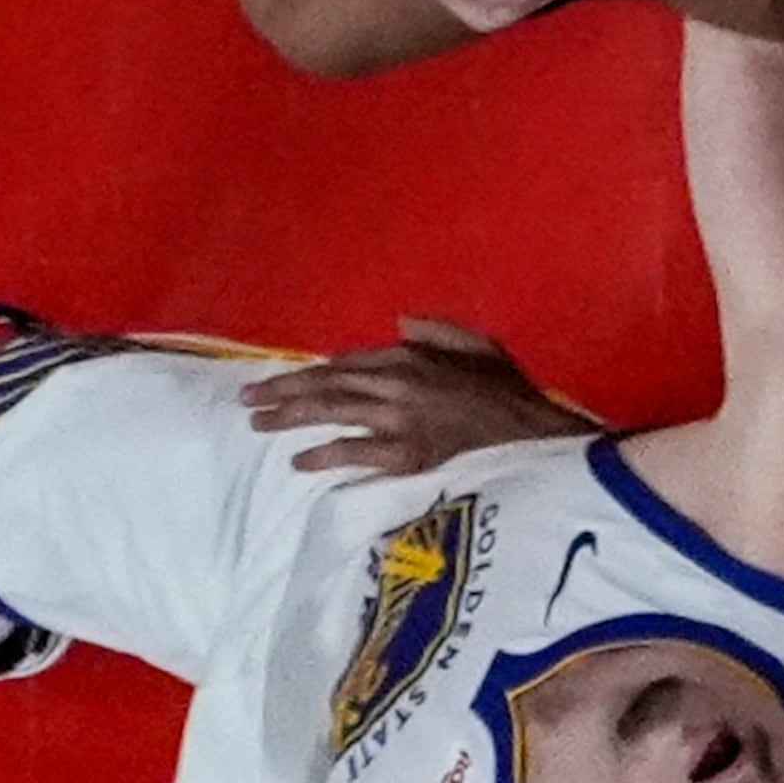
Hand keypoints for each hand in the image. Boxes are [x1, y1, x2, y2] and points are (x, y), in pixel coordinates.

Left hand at [241, 316, 602, 476]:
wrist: (536, 436)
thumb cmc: (512, 394)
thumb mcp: (481, 346)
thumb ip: (440, 330)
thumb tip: (401, 322)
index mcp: (412, 354)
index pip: (349, 360)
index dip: (313, 371)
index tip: (288, 380)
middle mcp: (398, 381)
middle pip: (328, 382)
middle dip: (283, 389)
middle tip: (248, 400)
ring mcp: (400, 418)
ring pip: (333, 412)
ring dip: (290, 417)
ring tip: (258, 423)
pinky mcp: (407, 454)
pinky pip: (356, 452)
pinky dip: (325, 455)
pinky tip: (299, 460)